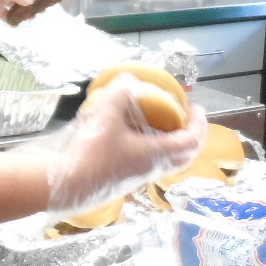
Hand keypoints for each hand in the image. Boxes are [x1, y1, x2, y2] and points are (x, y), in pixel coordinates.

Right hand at [44, 74, 205, 213]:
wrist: (66, 186)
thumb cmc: (91, 152)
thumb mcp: (106, 114)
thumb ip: (120, 92)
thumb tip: (130, 80)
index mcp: (157, 154)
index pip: (191, 141)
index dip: (199, 123)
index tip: (195, 108)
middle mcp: (153, 168)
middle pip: (185, 156)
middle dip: (191, 136)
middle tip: (185, 119)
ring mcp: (139, 178)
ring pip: (168, 162)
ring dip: (173, 144)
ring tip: (161, 126)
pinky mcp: (125, 181)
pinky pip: (151, 165)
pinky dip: (155, 150)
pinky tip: (134, 138)